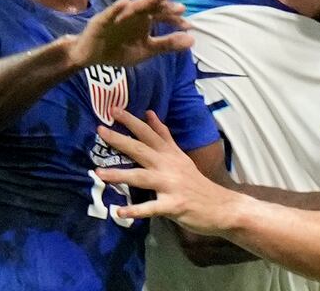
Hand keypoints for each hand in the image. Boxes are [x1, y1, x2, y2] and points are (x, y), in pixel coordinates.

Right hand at [72, 0, 192, 67]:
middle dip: (165, 7)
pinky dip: (116, 8)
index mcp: (144, 21)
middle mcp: (133, 15)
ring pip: (133, 7)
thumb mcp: (145, 50)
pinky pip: (109, 13)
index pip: (162, 16)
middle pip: (151, 8)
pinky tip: (124, 3)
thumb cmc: (118, 50)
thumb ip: (167, 45)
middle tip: (180, 8)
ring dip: (146, 1)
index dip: (175, 20)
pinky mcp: (101, 20)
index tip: (189, 25)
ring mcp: (117, 16)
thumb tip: (192, 39)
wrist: (89, 57)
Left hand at [95, 109, 240, 235]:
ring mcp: (171, 185)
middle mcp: (168, 165)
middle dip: (120, 140)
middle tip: (100, 129)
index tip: (112, 109)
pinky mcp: (173, 205)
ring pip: (142, 177)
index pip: (148, 133)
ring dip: (120, 175)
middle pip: (142, 149)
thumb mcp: (179, 155)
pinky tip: (119, 211)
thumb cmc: (195, 182)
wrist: (220, 206)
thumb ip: (163, 136)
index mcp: (169, 153)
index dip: (131, 121)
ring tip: (99, 173)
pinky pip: (151, 207)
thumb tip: (149, 113)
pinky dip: (135, 210)